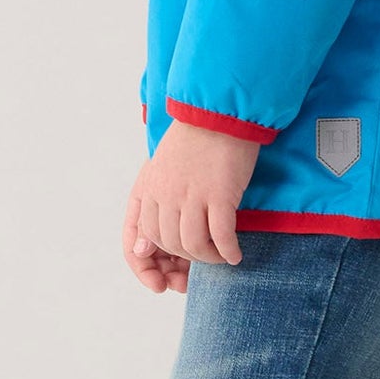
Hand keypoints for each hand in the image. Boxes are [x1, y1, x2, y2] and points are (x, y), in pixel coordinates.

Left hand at [122, 123, 260, 290]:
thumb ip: (154, 202)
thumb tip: (144, 245)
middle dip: (189, 258)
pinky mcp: (220, 195)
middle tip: (206, 257)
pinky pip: (222, 236)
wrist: (220, 112)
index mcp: (150, 188)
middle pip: (171, 244)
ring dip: (210, 258)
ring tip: (222, 256)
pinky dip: (229, 251)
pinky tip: (235, 254)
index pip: (147, 237)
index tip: (174, 266)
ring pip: (195, 245)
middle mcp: (167, 195)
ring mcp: (192, 196)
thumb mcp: (164, 167)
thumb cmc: (196, 138)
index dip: (161, 257)